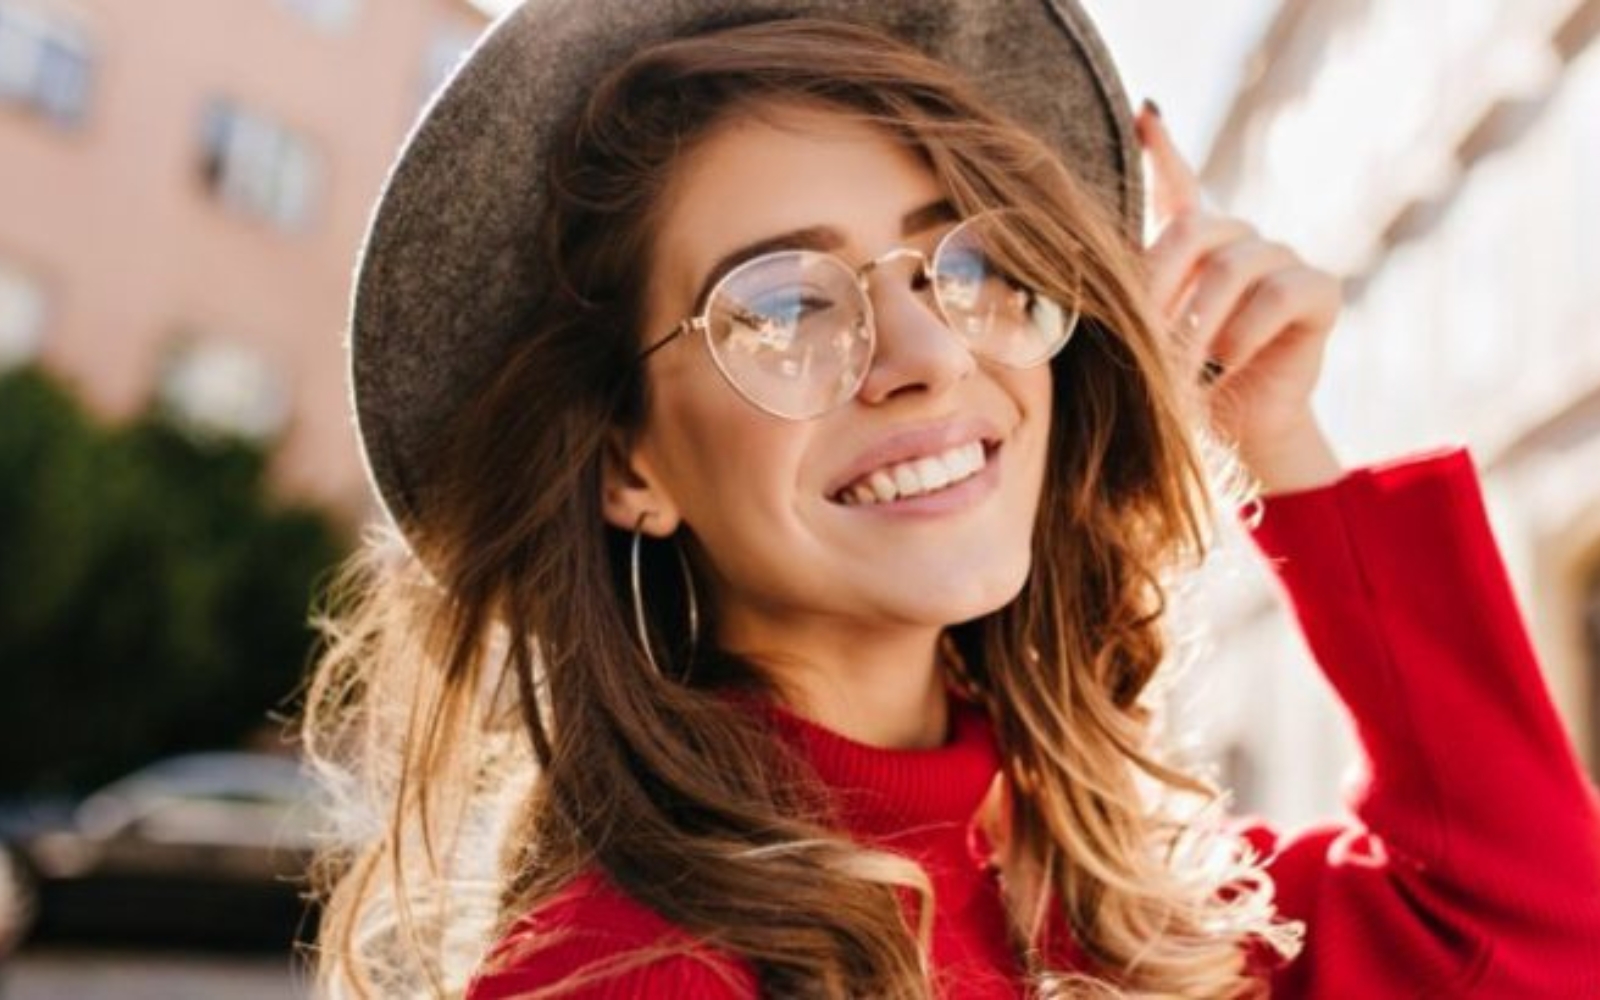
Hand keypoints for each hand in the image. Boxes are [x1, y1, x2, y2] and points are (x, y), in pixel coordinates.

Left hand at [1136, 101, 1344, 493]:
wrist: (1238, 433)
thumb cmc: (1183, 386)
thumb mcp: (1142, 342)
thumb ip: (1122, 299)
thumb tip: (1073, 261)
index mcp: (1193, 246)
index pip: (1178, 186)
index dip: (1163, 149)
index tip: (1143, 116)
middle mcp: (1238, 240)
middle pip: (1190, 231)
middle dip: (1158, 290)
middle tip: (1142, 341)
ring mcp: (1281, 259)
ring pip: (1231, 269)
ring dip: (1197, 326)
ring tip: (1182, 369)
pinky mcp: (1319, 290)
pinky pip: (1277, 295)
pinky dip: (1244, 333)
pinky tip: (1228, 361)